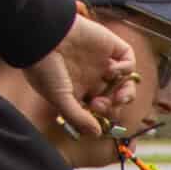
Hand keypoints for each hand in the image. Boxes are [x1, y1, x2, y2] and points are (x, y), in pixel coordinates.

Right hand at [29, 9, 138, 137]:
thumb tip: (97, 134)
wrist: (43, 35)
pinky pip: (127, 59)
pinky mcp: (109, 45)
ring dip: (127, 91)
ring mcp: (101, 60)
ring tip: (120, 96)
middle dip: (116, 105)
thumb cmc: (44, 67)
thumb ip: (78, 117)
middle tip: (107, 104)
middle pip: (115, 95)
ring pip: (125, 80)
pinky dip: (127, 68)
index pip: (99, 107)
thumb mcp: (59, 98)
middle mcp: (91, 75)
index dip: (103, 114)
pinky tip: (114, 71)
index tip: (96, 113)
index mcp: (79, 89)